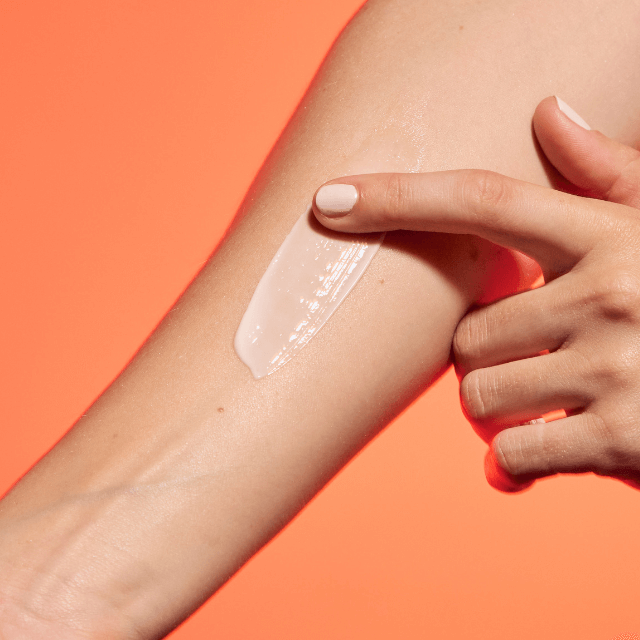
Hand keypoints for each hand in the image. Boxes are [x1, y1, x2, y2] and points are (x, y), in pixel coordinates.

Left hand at [312, 96, 639, 491]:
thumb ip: (608, 176)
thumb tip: (549, 111)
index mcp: (612, 237)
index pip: (483, 201)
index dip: (398, 197)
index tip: (329, 200)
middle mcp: (612, 296)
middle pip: (467, 335)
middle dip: (485, 359)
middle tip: (528, 363)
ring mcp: (617, 371)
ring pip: (479, 397)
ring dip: (496, 412)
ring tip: (543, 405)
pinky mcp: (621, 442)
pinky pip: (512, 455)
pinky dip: (512, 466)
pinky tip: (537, 458)